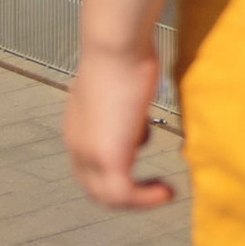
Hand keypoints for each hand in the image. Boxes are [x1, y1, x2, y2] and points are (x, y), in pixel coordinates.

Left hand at [64, 39, 176, 209]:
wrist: (115, 45)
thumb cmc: (123, 53)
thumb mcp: (123, 87)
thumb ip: (126, 109)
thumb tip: (140, 121)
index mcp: (77, 128)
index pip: (89, 164)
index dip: (116, 170)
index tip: (144, 162)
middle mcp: (77, 144)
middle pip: (94, 187)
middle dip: (127, 193)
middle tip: (155, 188)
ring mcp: (89, 153)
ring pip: (108, 197)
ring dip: (138, 200)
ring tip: (164, 193)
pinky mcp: (108, 157)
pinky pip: (124, 194)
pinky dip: (146, 199)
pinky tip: (167, 192)